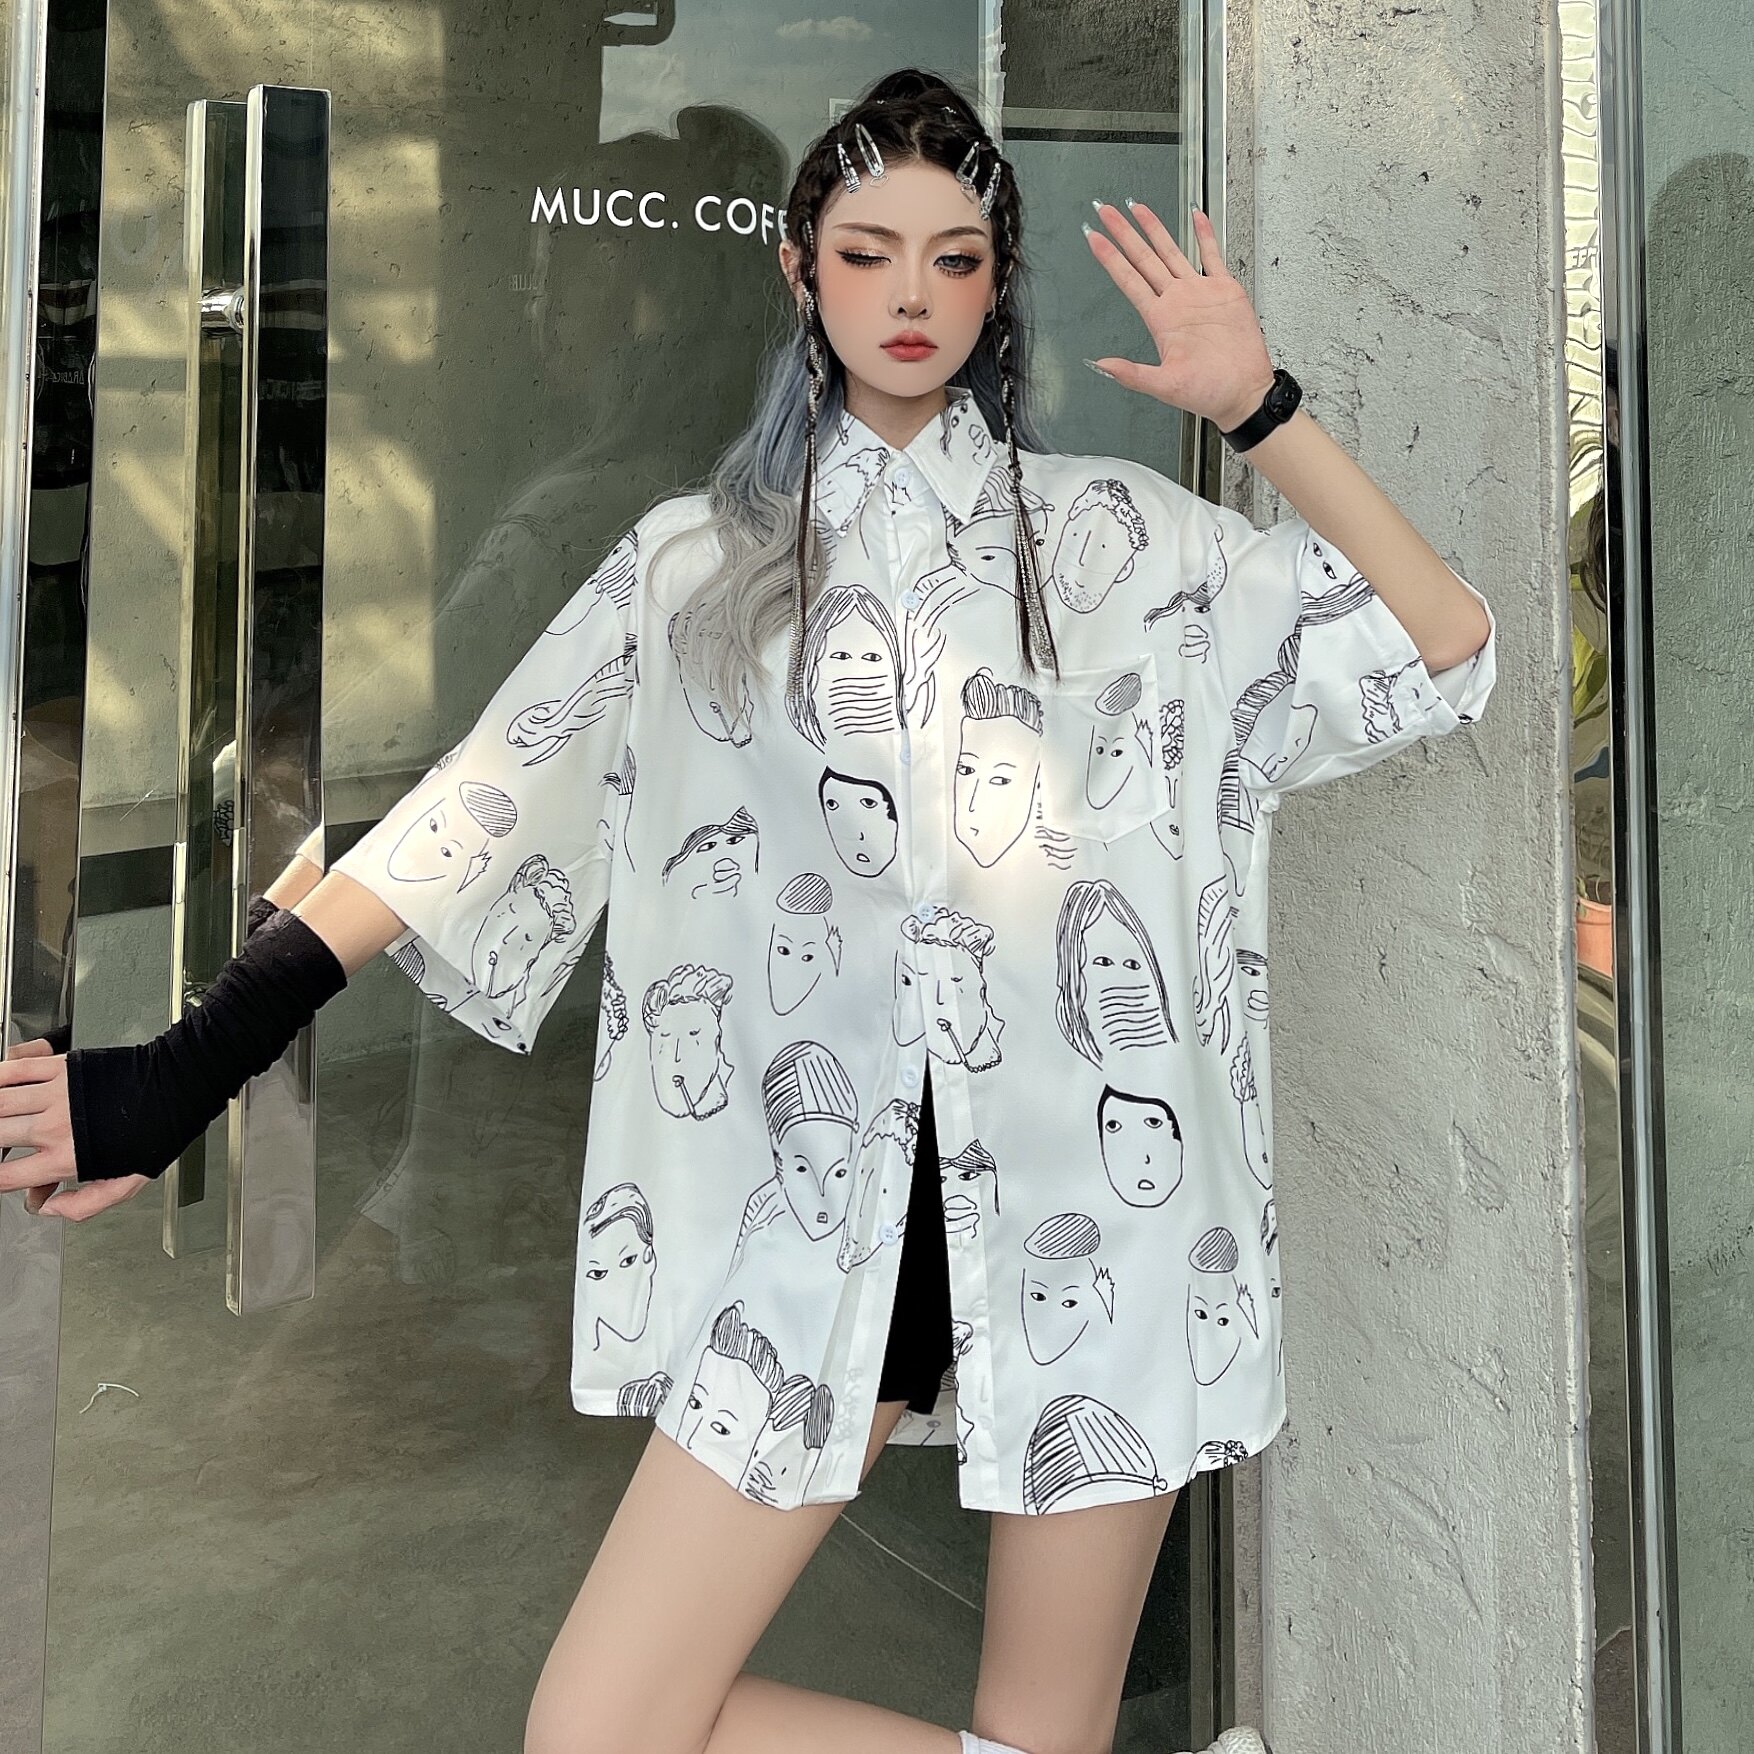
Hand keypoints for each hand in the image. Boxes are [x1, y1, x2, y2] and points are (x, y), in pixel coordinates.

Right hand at [0, 1038, 149, 1219]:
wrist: (176, 1087)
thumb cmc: (155, 1132)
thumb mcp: (126, 1185)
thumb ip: (84, 1205)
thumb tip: (48, 1208)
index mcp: (67, 1158)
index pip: (7, 1176)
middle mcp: (56, 1127)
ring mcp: (57, 1096)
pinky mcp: (63, 1068)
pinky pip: (15, 1070)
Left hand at [1083, 200, 1276, 429]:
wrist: (1243, 392)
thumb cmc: (1208, 392)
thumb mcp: (1165, 387)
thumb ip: (1132, 374)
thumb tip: (1102, 365)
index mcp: (1160, 320)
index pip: (1128, 280)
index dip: (1110, 258)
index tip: (1094, 238)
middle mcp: (1176, 302)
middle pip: (1144, 259)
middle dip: (1124, 234)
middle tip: (1105, 211)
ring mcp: (1199, 293)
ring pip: (1171, 251)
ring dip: (1155, 229)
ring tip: (1137, 207)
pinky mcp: (1225, 291)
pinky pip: (1212, 256)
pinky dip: (1204, 234)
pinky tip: (1195, 215)